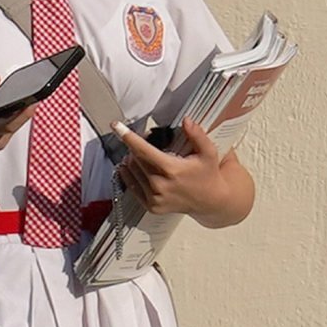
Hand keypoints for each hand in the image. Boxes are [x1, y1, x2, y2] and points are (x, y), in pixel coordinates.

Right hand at [0, 74, 33, 180]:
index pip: (13, 121)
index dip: (26, 110)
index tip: (36, 96)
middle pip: (17, 121)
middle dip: (25, 105)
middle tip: (30, 88)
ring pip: (13, 125)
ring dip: (17, 111)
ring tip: (20, 93)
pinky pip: (8, 128)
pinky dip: (10, 116)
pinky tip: (6, 106)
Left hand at [112, 114, 251, 225]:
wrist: (210, 202)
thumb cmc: (208, 175)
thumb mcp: (208, 153)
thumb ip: (197, 135)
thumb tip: (186, 120)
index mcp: (172, 170)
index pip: (143, 150)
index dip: (128, 136)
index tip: (116, 126)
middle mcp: (160, 185)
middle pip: (135, 158)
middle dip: (135, 146)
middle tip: (144, 140)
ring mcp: (154, 197)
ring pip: (131, 171)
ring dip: (131, 159)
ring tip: (141, 154)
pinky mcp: (151, 206)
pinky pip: (131, 186)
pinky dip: (128, 174)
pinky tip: (131, 167)